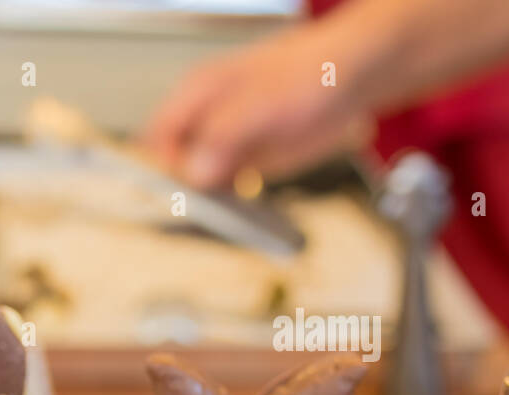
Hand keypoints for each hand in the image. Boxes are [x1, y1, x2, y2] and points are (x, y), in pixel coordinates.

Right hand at [143, 23, 370, 189]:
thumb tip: (193, 172)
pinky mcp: (242, 164)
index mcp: (196, 94)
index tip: (184, 188)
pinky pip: (221, 191)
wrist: (351, 80)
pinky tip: (240, 206)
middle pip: (171, 165)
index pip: (157, 138)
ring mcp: (222, 145)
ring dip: (204, 201)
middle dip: (182, 189)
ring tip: (225, 207)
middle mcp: (203, 122)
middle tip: (206, 203)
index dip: (164, 165)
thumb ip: (224, 135)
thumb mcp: (263, 101)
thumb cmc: (311, 73)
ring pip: (194, 183)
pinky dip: (226, 204)